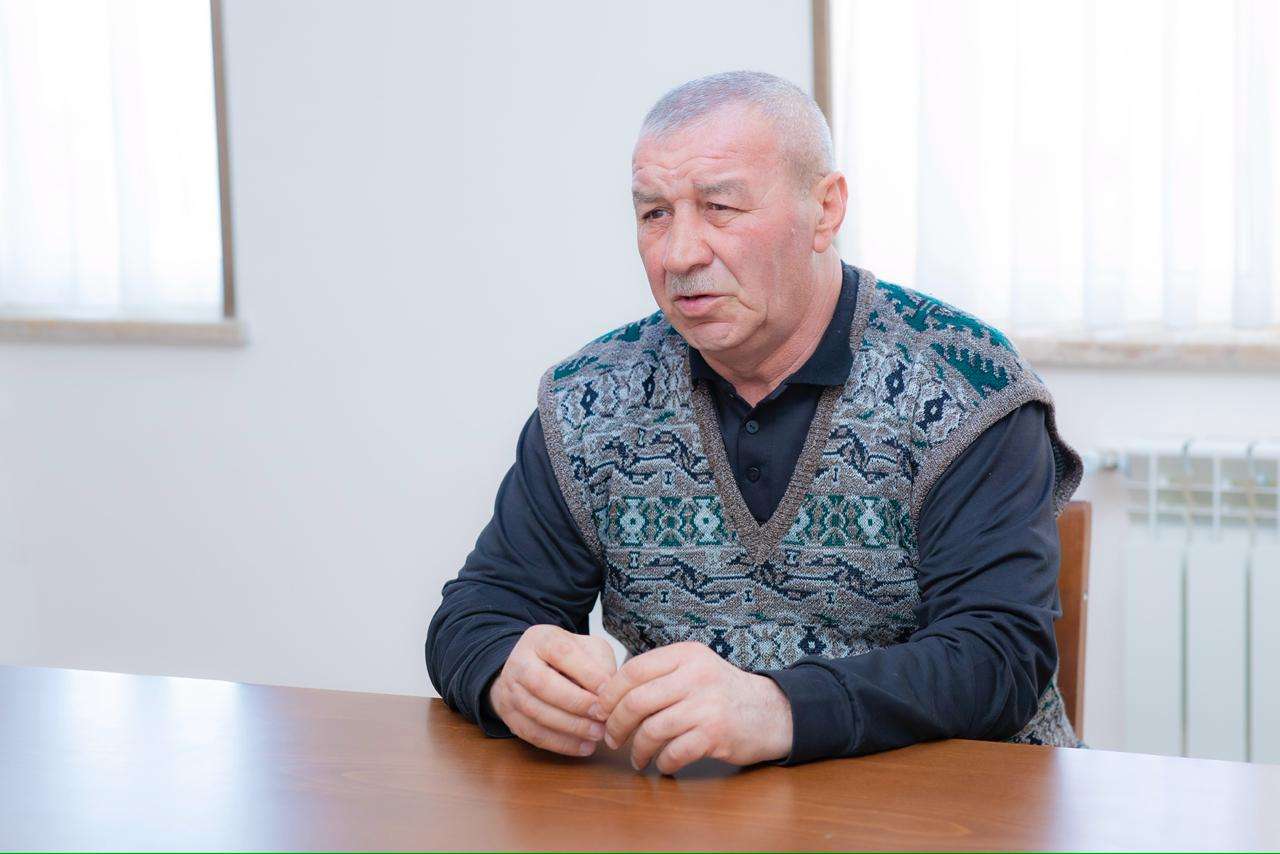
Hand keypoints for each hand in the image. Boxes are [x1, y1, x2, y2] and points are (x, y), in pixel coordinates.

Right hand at [488, 624, 616, 756]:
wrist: (530, 669)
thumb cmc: (568, 659)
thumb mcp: (586, 649)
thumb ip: (599, 664)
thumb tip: (608, 691)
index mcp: (540, 639)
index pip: (562, 653)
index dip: (586, 673)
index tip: (608, 690)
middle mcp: (519, 662)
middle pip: (543, 685)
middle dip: (576, 703)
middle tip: (602, 716)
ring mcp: (510, 691)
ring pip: (537, 713)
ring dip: (571, 727)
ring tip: (598, 734)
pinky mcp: (510, 717)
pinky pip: (534, 735)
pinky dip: (561, 744)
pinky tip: (585, 747)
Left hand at [590, 641, 792, 774]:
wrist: (772, 712)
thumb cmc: (722, 693)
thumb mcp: (694, 669)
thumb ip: (659, 675)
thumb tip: (608, 693)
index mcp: (685, 655)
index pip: (633, 671)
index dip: (610, 694)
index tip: (601, 711)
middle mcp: (695, 675)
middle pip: (636, 701)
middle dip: (616, 725)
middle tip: (612, 739)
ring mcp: (706, 705)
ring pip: (652, 730)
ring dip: (637, 750)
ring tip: (637, 758)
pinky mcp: (715, 734)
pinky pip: (674, 753)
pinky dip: (663, 763)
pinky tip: (663, 765)